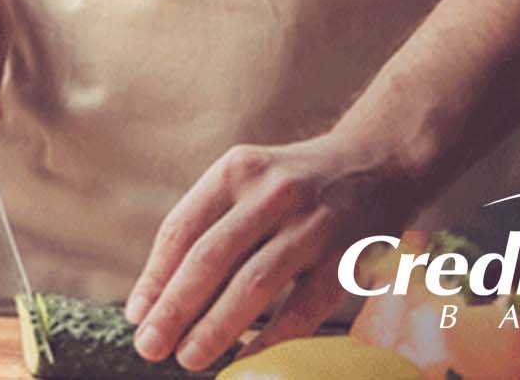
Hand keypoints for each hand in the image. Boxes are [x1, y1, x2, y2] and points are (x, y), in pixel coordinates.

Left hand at [125, 129, 436, 370]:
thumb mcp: (247, 181)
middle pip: (210, 258)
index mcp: (236, 170)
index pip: (181, 229)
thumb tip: (158, 296)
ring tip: (188, 357)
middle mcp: (271, 192)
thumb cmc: (296, 183)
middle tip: (150, 346)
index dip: (155, 277)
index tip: (138, 315)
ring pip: (253, 284)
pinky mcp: (347, 256)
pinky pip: (303, 307)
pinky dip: (271, 338)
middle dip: (175, 308)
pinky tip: (245, 360)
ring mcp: (313, 224)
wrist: (381, 160)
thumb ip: (209, 226)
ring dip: (216, 327)